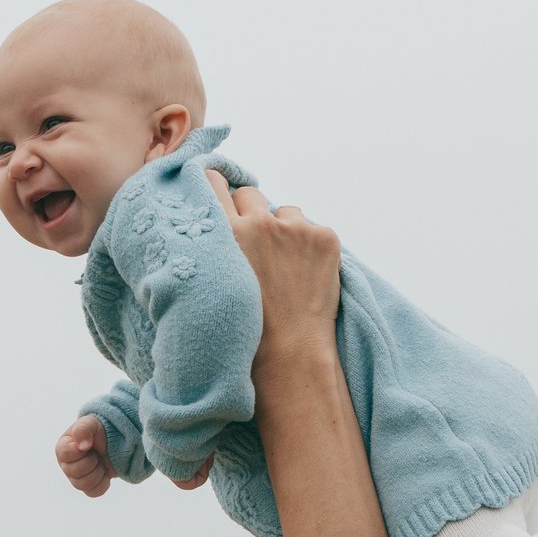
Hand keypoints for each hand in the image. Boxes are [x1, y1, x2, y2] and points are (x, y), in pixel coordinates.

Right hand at [57, 416, 117, 496]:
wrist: (114, 441)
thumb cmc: (98, 430)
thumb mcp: (91, 423)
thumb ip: (83, 429)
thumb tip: (82, 446)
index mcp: (62, 448)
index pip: (66, 454)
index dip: (81, 450)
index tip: (89, 443)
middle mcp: (66, 465)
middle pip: (74, 472)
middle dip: (91, 461)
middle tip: (96, 453)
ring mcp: (76, 478)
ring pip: (83, 485)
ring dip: (98, 472)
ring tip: (100, 462)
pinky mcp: (88, 487)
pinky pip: (94, 492)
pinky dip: (103, 482)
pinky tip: (104, 472)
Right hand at [207, 171, 339, 363]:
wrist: (290, 355)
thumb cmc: (245, 330)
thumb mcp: (215, 281)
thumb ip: (215, 247)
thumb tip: (218, 223)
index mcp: (226, 232)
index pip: (212, 181)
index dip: (216, 189)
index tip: (219, 198)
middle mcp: (259, 223)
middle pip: (249, 194)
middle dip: (251, 214)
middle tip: (255, 245)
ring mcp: (296, 228)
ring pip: (285, 211)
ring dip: (284, 230)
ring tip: (284, 267)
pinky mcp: (325, 237)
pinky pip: (313, 229)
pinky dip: (311, 247)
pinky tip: (306, 275)